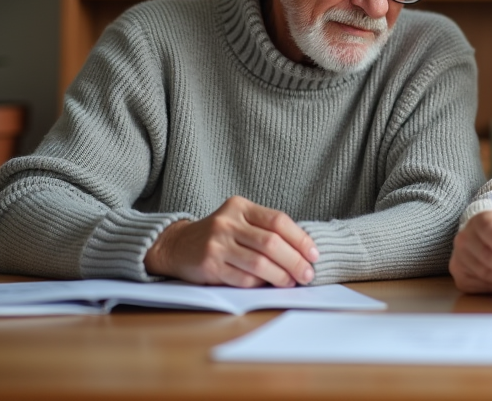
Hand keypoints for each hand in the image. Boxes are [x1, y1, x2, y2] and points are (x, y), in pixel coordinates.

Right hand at [144, 196, 319, 287]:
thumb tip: (303, 251)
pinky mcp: (209, 265)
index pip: (278, 221)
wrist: (176, 245)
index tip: (314, 254)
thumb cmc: (218, 236)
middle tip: (308, 274)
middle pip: (271, 243)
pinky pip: (242, 278)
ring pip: (259, 263)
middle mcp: (227, 223)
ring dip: (281, 276)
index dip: (300, 239)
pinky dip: (259, 284)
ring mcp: (216, 244)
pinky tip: (267, 285)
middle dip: (295, 261)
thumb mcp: (239, 221)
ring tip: (292, 282)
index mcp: (240, 207)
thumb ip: (264, 230)